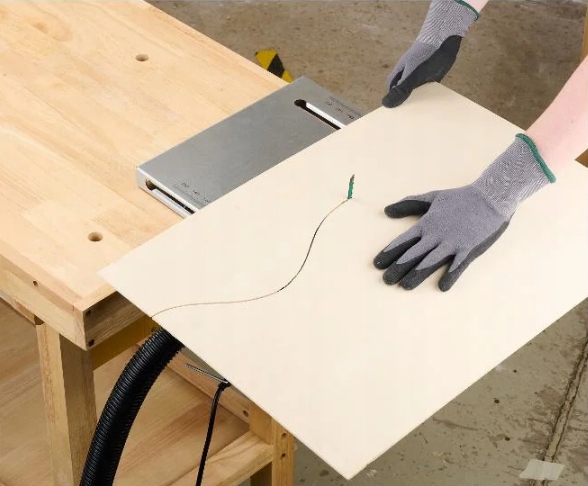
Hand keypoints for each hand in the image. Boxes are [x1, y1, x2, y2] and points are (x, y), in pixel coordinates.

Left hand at [373, 134, 555, 290]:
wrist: (490, 197)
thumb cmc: (459, 198)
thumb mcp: (432, 197)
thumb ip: (408, 204)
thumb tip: (386, 210)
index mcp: (426, 224)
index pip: (403, 241)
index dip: (389, 253)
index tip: (377, 264)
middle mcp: (436, 235)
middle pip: (413, 254)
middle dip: (398, 268)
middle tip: (385, 280)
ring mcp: (452, 243)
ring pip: (430, 262)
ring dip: (416, 275)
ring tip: (404, 286)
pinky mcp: (469, 249)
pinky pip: (458, 265)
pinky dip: (450, 275)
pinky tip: (442, 286)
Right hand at [382, 0, 478, 107]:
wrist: (445, 38)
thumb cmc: (426, 55)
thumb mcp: (413, 75)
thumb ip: (402, 90)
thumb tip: (386, 104)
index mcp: (400, 73)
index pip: (392, 87)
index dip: (393, 97)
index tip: (396, 111)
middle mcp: (408, 73)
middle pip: (403, 90)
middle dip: (405, 100)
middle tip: (409, 113)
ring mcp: (420, 74)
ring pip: (416, 89)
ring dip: (418, 98)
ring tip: (421, 111)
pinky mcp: (432, 74)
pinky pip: (428, 87)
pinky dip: (429, 93)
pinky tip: (433, 100)